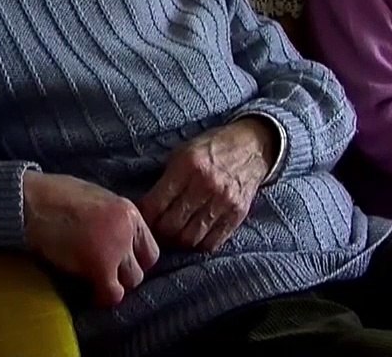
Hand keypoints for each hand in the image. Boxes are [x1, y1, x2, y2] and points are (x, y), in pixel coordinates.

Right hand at [23, 171, 159, 307]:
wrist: (32, 202)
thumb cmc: (55, 197)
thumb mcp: (96, 200)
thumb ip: (113, 220)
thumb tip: (118, 239)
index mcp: (129, 212)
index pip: (149, 248)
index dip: (134, 260)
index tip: (118, 264)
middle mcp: (128, 230)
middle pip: (142, 267)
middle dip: (125, 274)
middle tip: (105, 274)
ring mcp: (116, 248)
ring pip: (130, 281)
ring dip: (114, 285)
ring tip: (95, 282)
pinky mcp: (99, 265)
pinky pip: (112, 293)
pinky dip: (103, 297)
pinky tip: (91, 294)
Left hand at [138, 116, 276, 251]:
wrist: (251, 147)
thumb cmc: (211, 149)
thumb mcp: (182, 153)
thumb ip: (165, 180)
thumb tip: (143, 209)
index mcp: (188, 167)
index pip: (155, 205)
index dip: (143, 217)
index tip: (140, 219)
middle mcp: (206, 185)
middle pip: (171, 227)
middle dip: (158, 232)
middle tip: (154, 230)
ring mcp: (223, 202)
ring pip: (190, 239)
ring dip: (177, 241)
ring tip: (173, 234)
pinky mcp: (236, 215)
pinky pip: (211, 243)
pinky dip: (198, 244)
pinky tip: (193, 234)